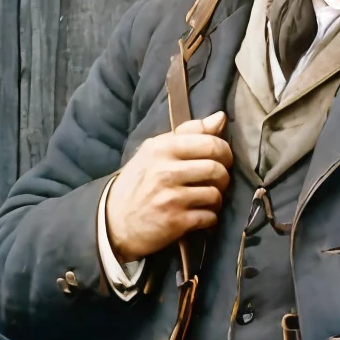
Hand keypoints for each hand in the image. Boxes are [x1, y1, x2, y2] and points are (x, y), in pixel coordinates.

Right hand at [104, 113, 231, 262]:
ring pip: (215, 194)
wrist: (114, 220)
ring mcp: (170, 198)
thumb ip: (189, 132)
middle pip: (216, 169)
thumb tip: (221, 117)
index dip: (224, 152)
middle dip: (223, 177)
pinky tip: (201, 216)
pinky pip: (209, 217)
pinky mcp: (175, 222)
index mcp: (162, 149)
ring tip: (207, 200)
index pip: (210, 143)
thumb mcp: (155, 150)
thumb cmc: (140, 181)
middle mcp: (165, 171)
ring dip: (217, 200)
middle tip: (217, 182)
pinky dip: (210, 219)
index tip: (222, 160)